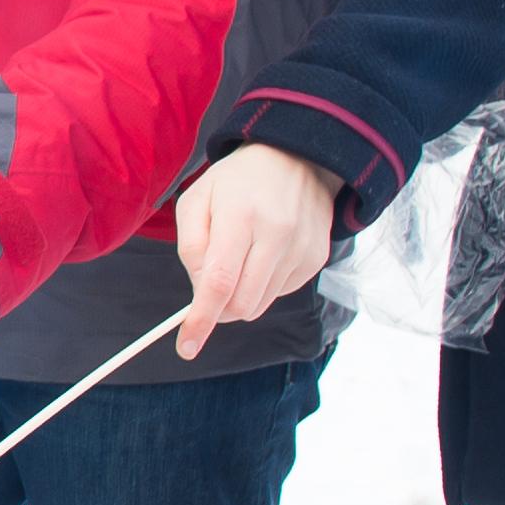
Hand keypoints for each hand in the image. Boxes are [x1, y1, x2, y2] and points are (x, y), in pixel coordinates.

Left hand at [169, 143, 336, 359]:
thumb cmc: (237, 181)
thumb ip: (191, 248)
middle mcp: (278, 234)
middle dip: (219, 308)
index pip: (219, 282)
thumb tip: (200, 293)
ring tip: (241, 255)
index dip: (201, 319)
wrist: (297, 157)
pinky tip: (264, 253)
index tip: (186, 347)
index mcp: (241, 216)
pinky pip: (280, 293)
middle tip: (210, 286)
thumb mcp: (198, 200)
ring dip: (241, 294)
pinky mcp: (317, 257)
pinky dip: (263, 285)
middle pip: (242, 303)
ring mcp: (302, 248)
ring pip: (261, 303)